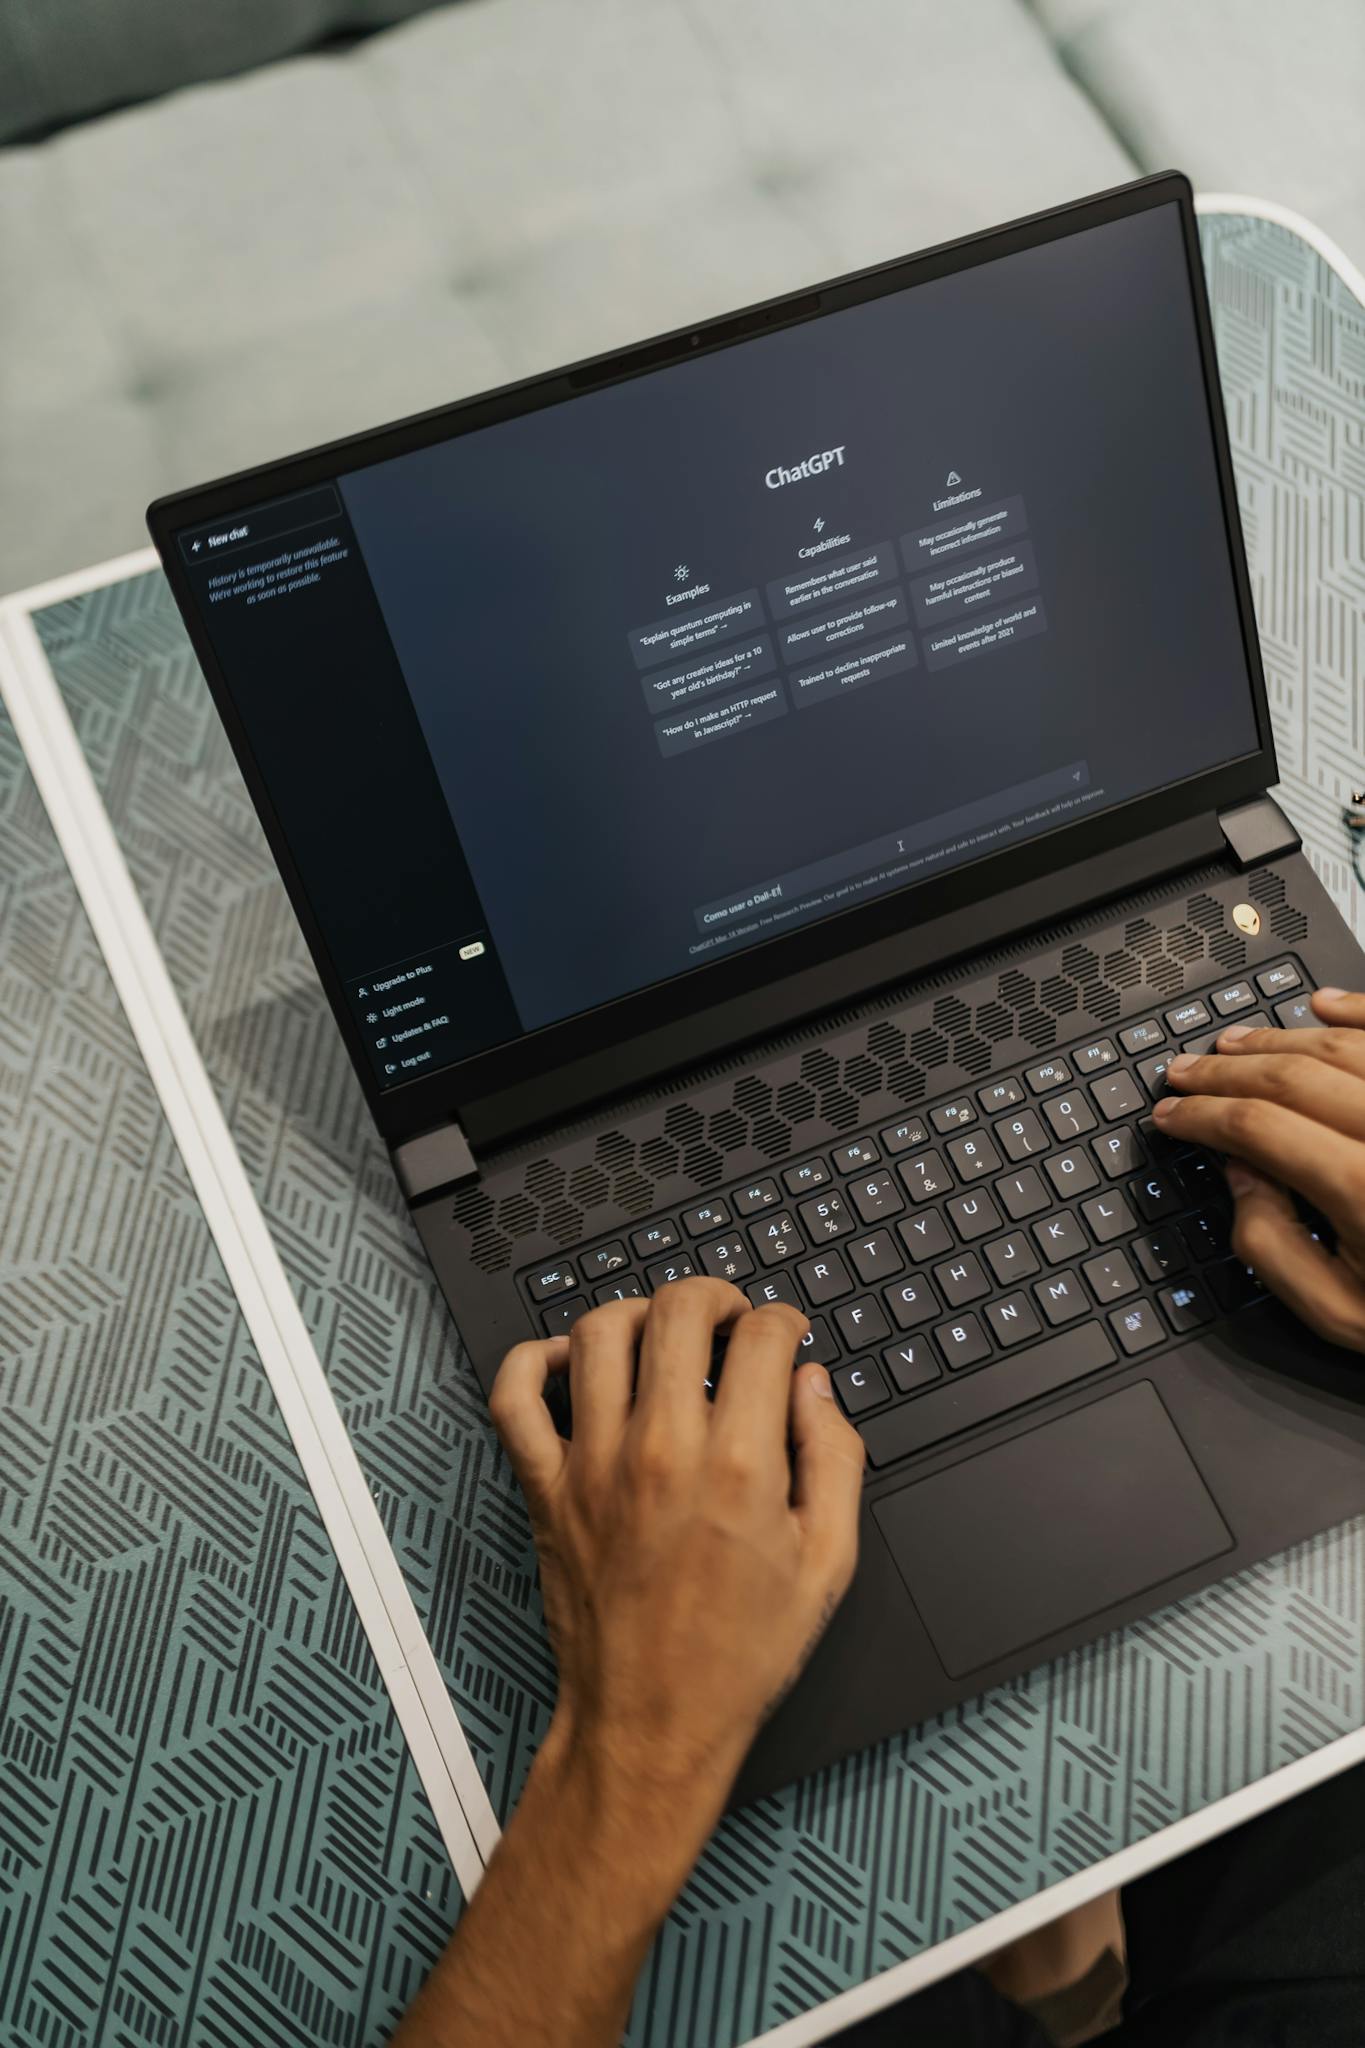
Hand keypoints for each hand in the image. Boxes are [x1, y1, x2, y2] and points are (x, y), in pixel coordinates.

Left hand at [390, 1283, 863, 2047]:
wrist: (652, 1725)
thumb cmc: (738, 1654)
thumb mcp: (827, 1564)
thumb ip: (834, 1460)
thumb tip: (815, 1388)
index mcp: (738, 1468)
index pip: (759, 1339)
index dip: (782, 1321)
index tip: (785, 1335)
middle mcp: (660, 1452)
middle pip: (677, 1311)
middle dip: (714, 1295)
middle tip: (728, 1318)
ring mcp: (593, 1465)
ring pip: (599, 1332)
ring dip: (638, 1312)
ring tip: (661, 1333)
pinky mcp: (545, 1488)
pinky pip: (516, 1395)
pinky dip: (537, 1360)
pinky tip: (575, 1362)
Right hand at [1154, 986, 1364, 1349]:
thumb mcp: (1342, 1315)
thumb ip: (1273, 1249)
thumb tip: (1238, 1178)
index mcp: (1364, 1191)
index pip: (1256, 1128)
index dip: (1201, 1117)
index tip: (1170, 1118)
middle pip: (1291, 1077)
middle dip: (1223, 1072)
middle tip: (1184, 1074)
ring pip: (1341, 1047)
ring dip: (1278, 1039)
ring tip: (1234, 1043)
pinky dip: (1357, 1012)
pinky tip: (1323, 1006)